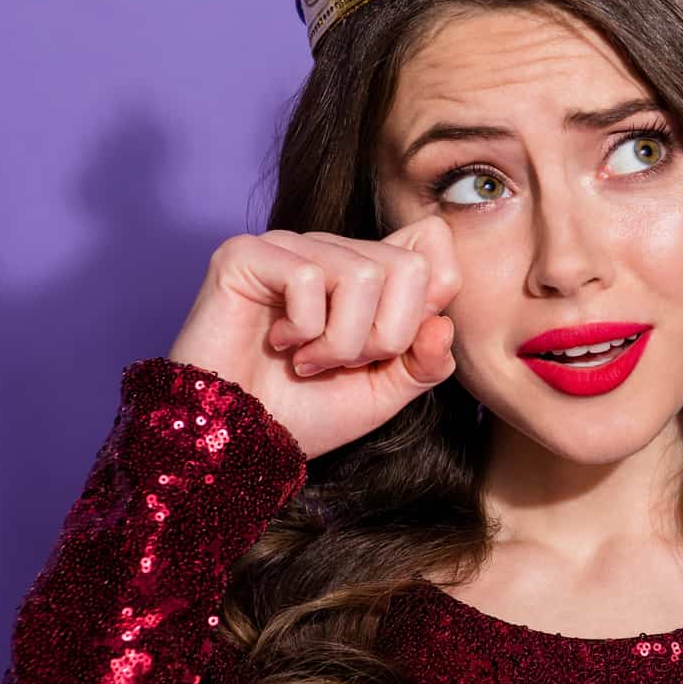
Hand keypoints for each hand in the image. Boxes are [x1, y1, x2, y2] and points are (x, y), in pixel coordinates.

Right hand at [165, 218, 463, 458]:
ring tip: (308, 360)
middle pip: (407, 267)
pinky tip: (278, 344)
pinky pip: (310, 278)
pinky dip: (303, 329)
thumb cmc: (304, 412)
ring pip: (363, 275)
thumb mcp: (384, 393)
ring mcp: (289, 246)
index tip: (391, 346)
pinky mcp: (246, 254)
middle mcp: (332, 248)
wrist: (239, 440)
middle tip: (341, 362)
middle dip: (384, 336)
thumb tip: (443, 323)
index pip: (431, 242)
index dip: (429, 300)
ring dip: (341, 341)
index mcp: (367, 270)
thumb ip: (425, 360)